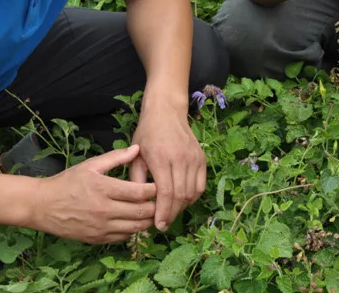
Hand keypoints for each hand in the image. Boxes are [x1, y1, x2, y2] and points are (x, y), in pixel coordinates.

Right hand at [31, 144, 155, 243]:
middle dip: (157, 206)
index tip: (160, 184)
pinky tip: (135, 221)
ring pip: (136, 227)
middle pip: (143, 212)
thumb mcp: (90, 165)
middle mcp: (105, 210)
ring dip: (148, 220)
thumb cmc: (67, 182)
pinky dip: (133, 230)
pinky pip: (123, 237)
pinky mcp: (97, 238)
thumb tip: (137, 148)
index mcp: (105, 189)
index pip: (140, 192)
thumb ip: (116, 157)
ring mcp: (101, 227)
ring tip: (153, 211)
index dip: (155, 189)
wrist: (42, 206)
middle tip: (163, 199)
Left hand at [130, 100, 206, 230]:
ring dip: (182, 207)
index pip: (166, 192)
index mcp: (162, 158)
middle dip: (172, 214)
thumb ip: (137, 180)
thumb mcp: (135, 155)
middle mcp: (181, 159)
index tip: (158, 225)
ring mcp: (194, 158)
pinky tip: (182, 200)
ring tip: (170, 213)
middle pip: (180, 196)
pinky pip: (200, 185)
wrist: (167, 112)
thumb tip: (138, 205)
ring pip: (192, 193)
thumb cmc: (147, 134)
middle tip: (163, 224)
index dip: (163, 212)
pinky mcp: (202, 159)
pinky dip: (192, 197)